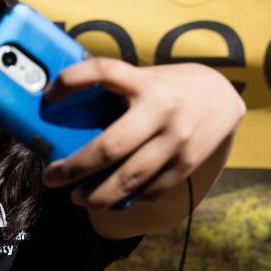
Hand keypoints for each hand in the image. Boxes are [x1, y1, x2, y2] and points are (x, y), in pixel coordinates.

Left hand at [42, 58, 243, 231]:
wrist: (222, 97)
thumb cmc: (169, 88)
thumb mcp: (144, 78)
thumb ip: (114, 91)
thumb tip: (64, 111)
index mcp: (146, 82)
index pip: (104, 71)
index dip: (73, 80)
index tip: (49, 96)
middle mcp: (163, 111)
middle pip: (110, 147)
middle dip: (74, 168)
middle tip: (51, 178)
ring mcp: (177, 141)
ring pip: (130, 178)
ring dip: (97, 195)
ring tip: (76, 198)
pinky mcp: (187, 164)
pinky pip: (150, 189)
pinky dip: (127, 197)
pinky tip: (111, 197)